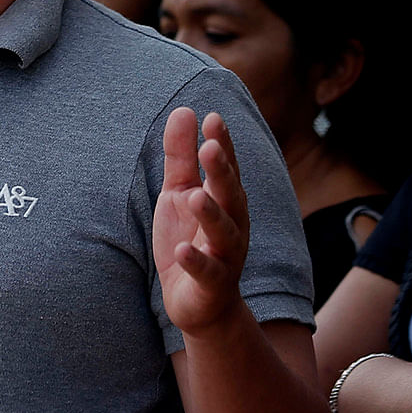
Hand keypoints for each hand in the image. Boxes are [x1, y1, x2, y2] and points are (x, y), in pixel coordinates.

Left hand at [153, 107, 250, 335]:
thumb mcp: (179, 193)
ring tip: (194, 196)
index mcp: (226, 200)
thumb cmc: (190, 238)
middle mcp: (233, 224)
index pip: (226, 168)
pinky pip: (208, 272)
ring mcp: (225, 255)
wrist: (197, 302)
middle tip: (210, 148)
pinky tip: (182, 250)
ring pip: (223, 233)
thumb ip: (181, 156)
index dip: (222, 144)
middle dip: (222, 173)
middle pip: (231, 196)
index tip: (212, 118)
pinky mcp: (212, 284)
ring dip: (211, 215)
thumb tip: (184, 110)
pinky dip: (195, 261)